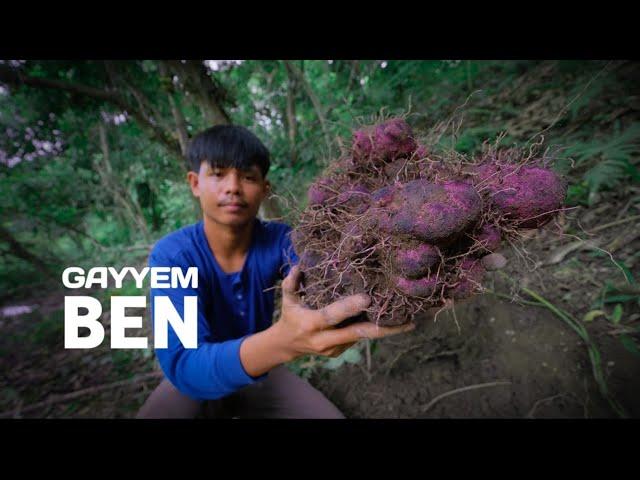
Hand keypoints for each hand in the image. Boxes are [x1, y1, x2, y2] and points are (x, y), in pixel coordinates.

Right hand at [274, 265, 415, 358]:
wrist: (287, 346)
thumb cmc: (290, 316)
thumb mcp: (287, 299)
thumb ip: (291, 283)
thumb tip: (299, 265)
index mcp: (311, 324)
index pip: (332, 315)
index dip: (349, 308)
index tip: (367, 298)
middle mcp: (324, 340)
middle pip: (358, 334)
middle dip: (384, 328)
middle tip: (407, 320)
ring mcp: (334, 349)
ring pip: (363, 337)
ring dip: (384, 329)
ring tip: (407, 319)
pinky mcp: (340, 352)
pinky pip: (359, 338)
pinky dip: (373, 329)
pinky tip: (390, 321)